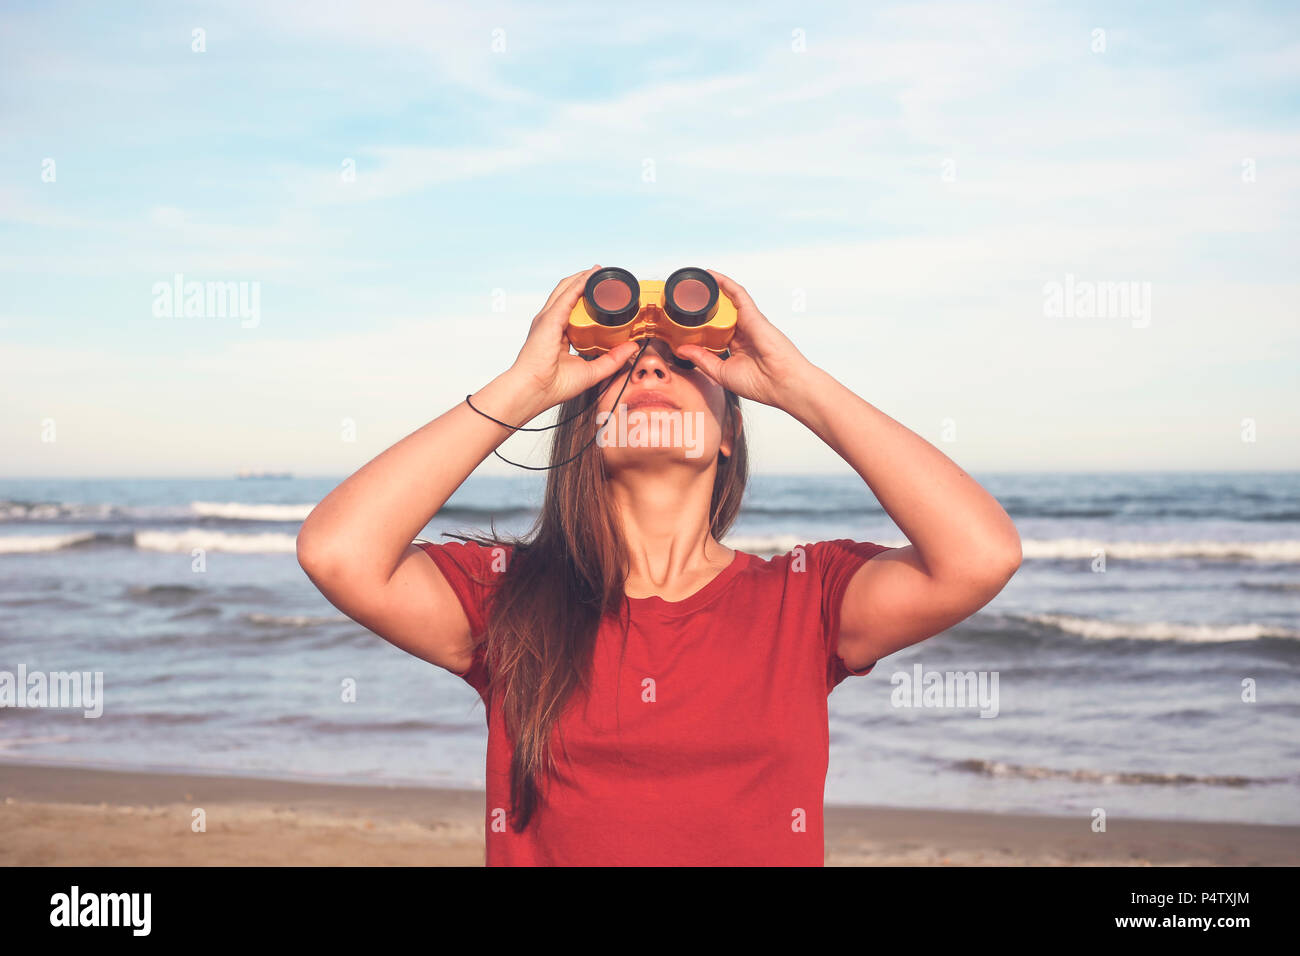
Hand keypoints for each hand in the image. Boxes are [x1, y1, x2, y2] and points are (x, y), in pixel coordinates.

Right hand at [508, 265, 642, 409]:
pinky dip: (580, 283)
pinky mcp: (550, 318)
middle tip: (603, 275)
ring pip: (566, 288)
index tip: (604, 295)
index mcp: (557, 334)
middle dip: (585, 281)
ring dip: (583, 277)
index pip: (572, 310)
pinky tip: (591, 276)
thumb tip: (632, 348)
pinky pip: (567, 294)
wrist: (534, 390)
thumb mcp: (591, 371)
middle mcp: (550, 323)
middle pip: (568, 293)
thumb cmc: (553, 385)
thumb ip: (613, 359)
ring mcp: (548, 318)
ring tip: (599, 270)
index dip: (587, 299)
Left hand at [673, 270, 814, 407]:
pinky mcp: (753, 315)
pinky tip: (711, 276)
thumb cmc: (759, 383)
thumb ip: (702, 359)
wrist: (781, 383)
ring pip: (728, 301)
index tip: (682, 320)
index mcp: (736, 347)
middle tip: (685, 297)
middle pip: (720, 314)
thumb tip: (682, 349)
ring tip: (694, 282)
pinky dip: (725, 283)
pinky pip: (738, 294)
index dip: (700, 325)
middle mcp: (743, 333)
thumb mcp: (721, 372)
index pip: (715, 331)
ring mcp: (748, 322)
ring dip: (712, 290)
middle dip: (703, 306)